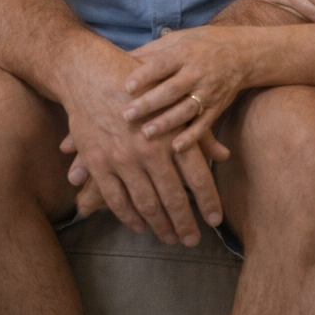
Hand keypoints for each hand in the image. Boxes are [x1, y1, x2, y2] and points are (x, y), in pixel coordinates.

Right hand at [58, 38, 227, 245]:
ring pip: (146, 205)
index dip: (209, 202)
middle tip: (192, 240)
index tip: (215, 221)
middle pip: (173, 198)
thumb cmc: (139, 85)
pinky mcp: (98, 163)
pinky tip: (139, 226)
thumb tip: (224, 155)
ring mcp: (122, 159)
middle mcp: (149, 150)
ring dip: (160, 226)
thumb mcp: (173, 101)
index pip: (198, 178)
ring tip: (170, 238)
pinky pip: (116, 199)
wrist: (90, 74)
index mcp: (172, 133)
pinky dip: (128, 216)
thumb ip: (200, 131)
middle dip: (185, 224)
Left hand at [121, 26, 253, 152]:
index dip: (145, 75)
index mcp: (185, 52)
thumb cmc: (202, 44)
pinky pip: (204, 124)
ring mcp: (209, 91)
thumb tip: (120, 57)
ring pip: (186, 109)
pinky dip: (192, 137)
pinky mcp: (217, 107)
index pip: (163, 64)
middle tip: (126, 115)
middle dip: (149, 103)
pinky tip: (176, 148)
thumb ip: (152, 51)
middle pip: (171, 89)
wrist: (243, 53)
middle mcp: (197, 71)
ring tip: (146, 133)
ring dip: (167, 123)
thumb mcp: (178, 39)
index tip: (126, 86)